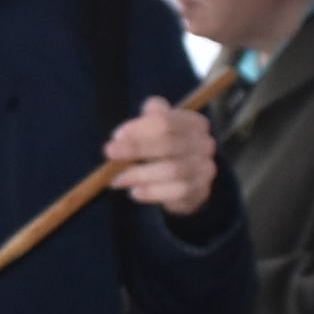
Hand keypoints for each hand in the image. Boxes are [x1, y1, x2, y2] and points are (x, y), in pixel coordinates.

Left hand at [104, 96, 217, 213]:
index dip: (139, 128)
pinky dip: (152, 192)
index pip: (165, 121)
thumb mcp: (157, 129)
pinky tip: (134, 192)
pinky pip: (176, 192)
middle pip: (168, 144)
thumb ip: (144, 122)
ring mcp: (205, 168)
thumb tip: (123, 134)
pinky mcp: (200, 190)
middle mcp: (204, 144)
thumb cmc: (166, 148)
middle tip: (108, 152)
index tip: (116, 135)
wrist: (188, 181)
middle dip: (135, 148)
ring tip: (116, 180)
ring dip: (140, 174)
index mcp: (193, 123)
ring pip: (172, 170)